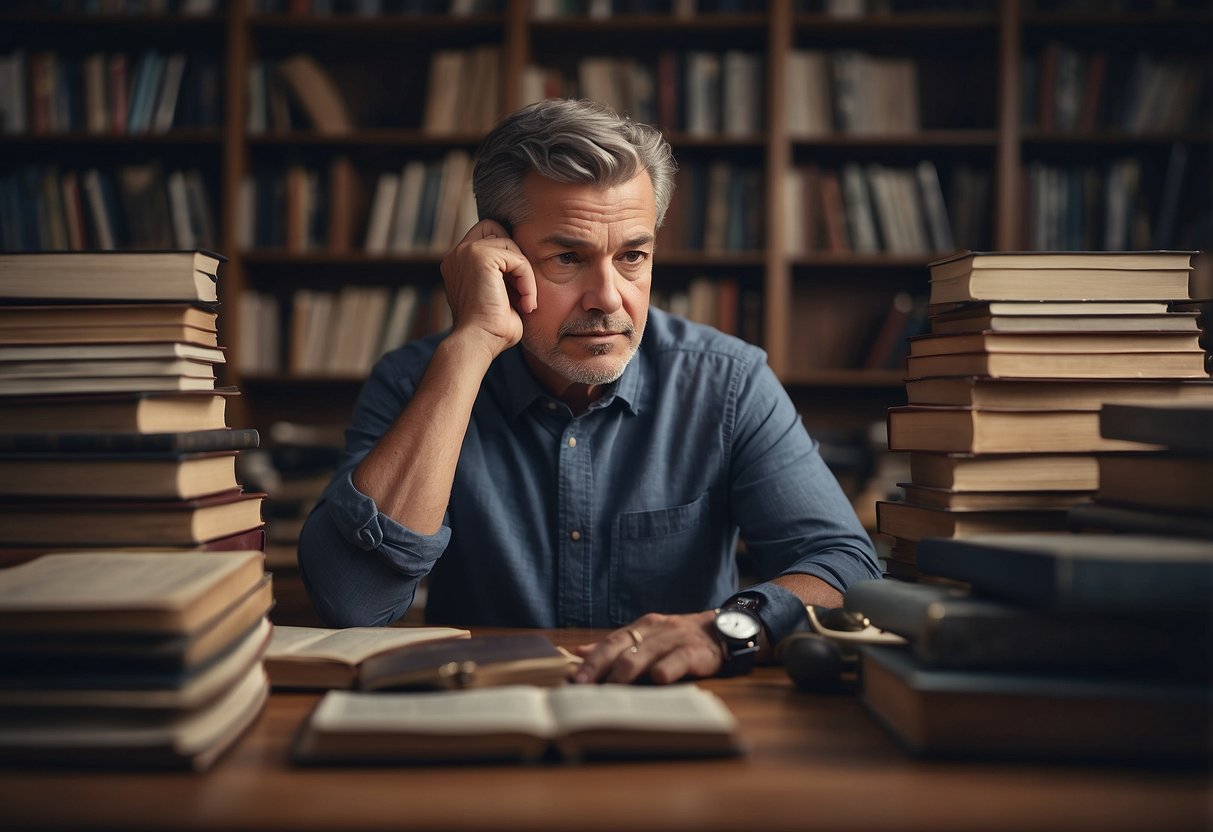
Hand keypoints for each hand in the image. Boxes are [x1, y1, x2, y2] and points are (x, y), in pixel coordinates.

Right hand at [439, 219, 538, 358]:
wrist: (478, 342)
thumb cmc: (491, 330)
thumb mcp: (496, 296)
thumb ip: (503, 276)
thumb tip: (524, 265)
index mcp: (457, 262)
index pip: (486, 235)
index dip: (507, 254)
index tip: (515, 287)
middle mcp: (458, 254)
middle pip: (496, 229)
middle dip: (514, 256)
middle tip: (521, 289)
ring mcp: (466, 252)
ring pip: (511, 244)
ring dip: (524, 274)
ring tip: (524, 301)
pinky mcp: (480, 257)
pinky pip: (518, 259)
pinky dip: (528, 281)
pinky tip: (525, 303)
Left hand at [571, 611, 723, 684]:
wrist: (723, 630)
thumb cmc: (680, 640)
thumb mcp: (649, 638)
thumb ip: (618, 646)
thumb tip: (580, 652)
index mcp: (642, 627)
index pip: (611, 642)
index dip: (592, 660)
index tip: (573, 678)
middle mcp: (656, 629)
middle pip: (623, 646)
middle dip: (600, 666)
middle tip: (584, 686)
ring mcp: (675, 638)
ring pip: (646, 653)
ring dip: (626, 671)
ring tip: (611, 689)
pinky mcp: (696, 651)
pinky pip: (679, 658)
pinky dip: (667, 668)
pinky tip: (656, 679)